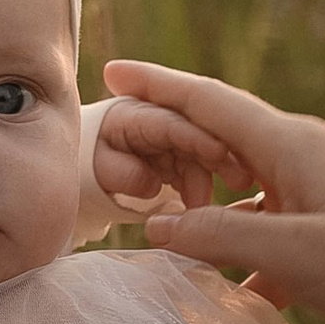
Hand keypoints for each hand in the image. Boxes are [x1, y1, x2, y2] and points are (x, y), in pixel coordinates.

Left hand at [91, 86, 244, 218]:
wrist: (88, 165)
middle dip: (217, 158)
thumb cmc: (90, 162)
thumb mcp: (97, 167)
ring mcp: (170, 138)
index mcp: (135, 115)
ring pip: (199, 154)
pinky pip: (196, 168)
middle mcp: (157, 120)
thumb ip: (121, 173)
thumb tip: (151, 185)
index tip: (221, 153)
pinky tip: (202, 208)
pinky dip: (201, 187)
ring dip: (208, 179)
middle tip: (237, 184)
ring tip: (204, 208)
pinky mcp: (178, 155)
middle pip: (194, 134)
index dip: (197, 137)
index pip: (171, 123)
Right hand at [101, 60, 324, 323]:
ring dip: (219, 211)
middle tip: (133, 177)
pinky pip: (287, 222)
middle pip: (230, 140)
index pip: (211, 101)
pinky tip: (249, 291)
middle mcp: (317, 151)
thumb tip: (157, 228)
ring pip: (257, 187)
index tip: (111, 66)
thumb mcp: (294, 255)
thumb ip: (219, 236)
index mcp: (299, 143)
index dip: (158, 85)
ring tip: (184, 244)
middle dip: (180, 154)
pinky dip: (259, 247)